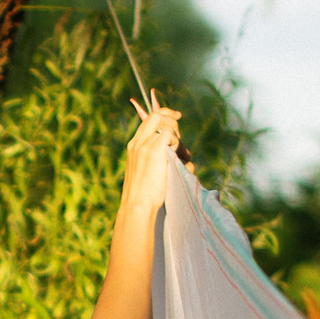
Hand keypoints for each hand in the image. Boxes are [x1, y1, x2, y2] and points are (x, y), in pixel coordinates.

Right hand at [120, 99, 185, 220]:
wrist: (138, 203)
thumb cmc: (145, 194)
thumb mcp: (148, 172)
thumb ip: (161, 159)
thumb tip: (185, 157)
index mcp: (134, 145)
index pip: (149, 120)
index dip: (164, 114)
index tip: (176, 116)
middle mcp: (138, 142)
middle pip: (156, 115)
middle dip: (172, 118)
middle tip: (179, 137)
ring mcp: (144, 145)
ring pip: (165, 124)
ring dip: (176, 136)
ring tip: (177, 154)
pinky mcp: (154, 150)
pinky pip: (169, 134)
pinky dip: (176, 142)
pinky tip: (175, 156)